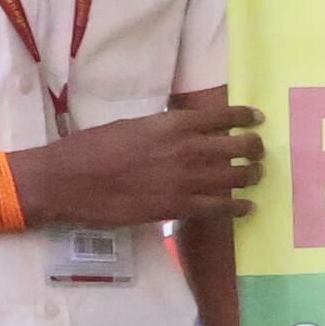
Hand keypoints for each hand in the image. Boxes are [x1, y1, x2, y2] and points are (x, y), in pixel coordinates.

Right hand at [12, 104, 264, 229]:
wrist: (67, 181)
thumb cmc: (91, 148)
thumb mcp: (132, 125)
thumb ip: (164, 128)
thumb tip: (184, 128)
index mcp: (173, 124)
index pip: (224, 117)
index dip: (246, 118)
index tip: (257, 119)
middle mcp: (187, 150)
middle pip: (241, 148)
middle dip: (255, 149)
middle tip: (258, 152)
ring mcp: (186, 180)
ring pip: (238, 177)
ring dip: (252, 176)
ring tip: (255, 176)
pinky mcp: (179, 207)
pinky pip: (222, 208)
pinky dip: (239, 206)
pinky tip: (246, 206)